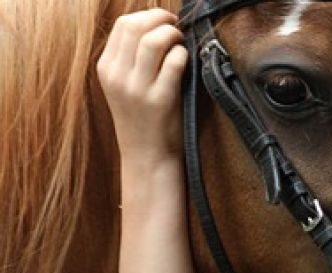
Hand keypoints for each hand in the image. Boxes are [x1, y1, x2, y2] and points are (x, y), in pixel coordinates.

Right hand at [97, 8, 186, 164]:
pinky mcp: (160, 100)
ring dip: (173, 34)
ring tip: (181, 42)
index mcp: (106, 68)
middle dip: (161, 19)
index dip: (148, 16)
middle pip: (136, 26)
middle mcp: (117, 76)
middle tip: (176, 27)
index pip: (123, 25)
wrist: (146, 156)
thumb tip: (155, 25)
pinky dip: (183, 54)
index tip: (164, 21)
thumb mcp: (124, 85)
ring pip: (154, 41)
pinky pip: (174, 62)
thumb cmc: (142, 118)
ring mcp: (137, 89)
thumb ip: (132, 58)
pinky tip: (185, 61)